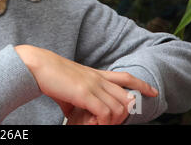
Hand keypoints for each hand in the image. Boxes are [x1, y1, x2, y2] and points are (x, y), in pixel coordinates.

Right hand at [15, 45, 157, 124]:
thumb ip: (74, 100)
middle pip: (127, 95)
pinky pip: (105, 113)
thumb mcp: (67, 86)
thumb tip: (71, 114)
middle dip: (129, 112)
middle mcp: (97, 79)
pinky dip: (104, 123)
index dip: (141, 85)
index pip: (125, 77)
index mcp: (95, 74)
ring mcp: (92, 86)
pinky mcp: (84, 94)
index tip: (153, 91)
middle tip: (117, 123)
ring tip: (103, 126)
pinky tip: (94, 125)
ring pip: (119, 107)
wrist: (37, 65)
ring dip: (115, 121)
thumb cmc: (49, 75)